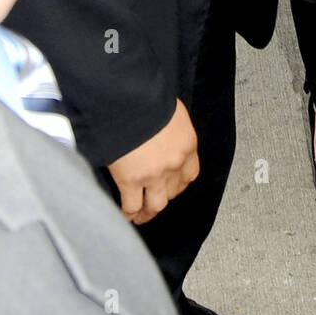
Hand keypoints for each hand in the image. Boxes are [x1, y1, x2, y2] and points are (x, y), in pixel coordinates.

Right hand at [108, 98, 199, 224]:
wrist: (130, 100)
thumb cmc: (148, 98)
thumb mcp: (169, 109)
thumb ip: (169, 126)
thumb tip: (161, 130)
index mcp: (187, 144)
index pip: (189, 173)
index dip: (180, 183)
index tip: (174, 186)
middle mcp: (174, 164)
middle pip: (174, 191)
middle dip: (165, 197)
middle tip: (156, 201)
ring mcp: (153, 175)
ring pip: (155, 205)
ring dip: (148, 213)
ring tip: (141, 216)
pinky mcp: (130, 180)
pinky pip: (131, 205)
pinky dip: (128, 214)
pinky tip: (125, 216)